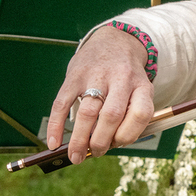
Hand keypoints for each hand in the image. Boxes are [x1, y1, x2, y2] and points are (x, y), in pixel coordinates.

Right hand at [46, 25, 155, 163]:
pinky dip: (56, 126)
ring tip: (76, 156)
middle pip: (111, 116)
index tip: (118, 144)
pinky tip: (53, 143)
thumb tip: (110, 147)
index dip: (130, 134)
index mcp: (142, 85)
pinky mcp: (75, 75)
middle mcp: (121, 79)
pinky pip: (62, 104)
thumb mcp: (140, 88)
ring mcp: (97, 75)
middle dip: (102, 141)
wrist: (116, 40)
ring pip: (87, 112)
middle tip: (96, 153)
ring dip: (80, 139)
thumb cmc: (127, 75)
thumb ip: (131, 113)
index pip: (141, 113)